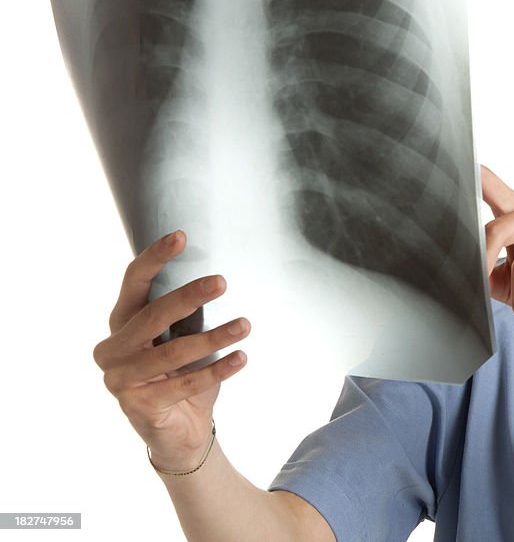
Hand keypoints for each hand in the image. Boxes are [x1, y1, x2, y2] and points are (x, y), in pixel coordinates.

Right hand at [92, 230, 249, 471]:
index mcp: (121, 325)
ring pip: (173, 351)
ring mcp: (121, 380)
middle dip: (188, 296)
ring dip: (214, 337)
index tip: (181, 236)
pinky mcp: (139, 406)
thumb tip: (213, 276)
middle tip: (222, 281)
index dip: (155, 259)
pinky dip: (218, 369)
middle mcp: (112, 350)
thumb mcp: (183, 339)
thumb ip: (186, 314)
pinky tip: (242, 358)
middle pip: (151, 315)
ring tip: (245, 325)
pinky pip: (186, 383)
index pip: (133, 284)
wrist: (180, 432)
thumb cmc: (182, 375)